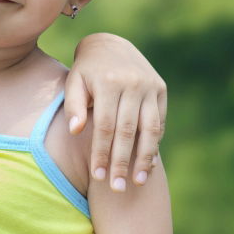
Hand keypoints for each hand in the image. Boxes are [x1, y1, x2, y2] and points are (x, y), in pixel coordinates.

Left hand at [65, 33, 166, 191]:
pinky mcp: (161, 89)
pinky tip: (147, 164)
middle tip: (117, 188)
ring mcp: (150, 85)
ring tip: (137, 182)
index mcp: (109, 82)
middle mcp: (133, 83)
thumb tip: (75, 131)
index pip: (105, 126)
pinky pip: (159, 122)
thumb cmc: (87, 71)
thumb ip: (73, 106)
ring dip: (144, 158)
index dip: (101, 153)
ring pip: (149, 129)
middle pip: (128, 131)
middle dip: (122, 162)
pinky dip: (154, 143)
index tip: (98, 176)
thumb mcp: (74, 82)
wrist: (110, 45)